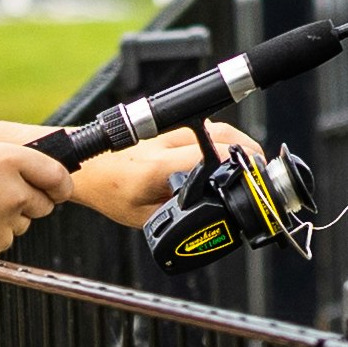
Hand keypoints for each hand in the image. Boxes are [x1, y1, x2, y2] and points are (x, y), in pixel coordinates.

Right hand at [0, 135, 69, 265]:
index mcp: (8, 160)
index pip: (56, 173)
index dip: (60, 183)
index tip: (59, 188)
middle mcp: (16, 190)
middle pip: (43, 201)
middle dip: (30, 201)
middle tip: (4, 198)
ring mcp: (9, 219)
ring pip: (23, 221)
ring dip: (9, 218)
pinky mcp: (0, 243)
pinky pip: (4, 238)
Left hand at [67, 124, 249, 232]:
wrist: (88, 166)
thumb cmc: (109, 190)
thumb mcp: (141, 217)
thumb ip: (174, 216)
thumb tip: (208, 218)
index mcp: (157, 167)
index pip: (208, 156)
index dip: (238, 165)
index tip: (252, 180)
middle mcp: (165, 142)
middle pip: (222, 136)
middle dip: (249, 152)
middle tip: (259, 172)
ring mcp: (169, 131)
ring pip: (217, 128)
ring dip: (239, 143)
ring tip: (250, 164)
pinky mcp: (170, 127)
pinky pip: (206, 129)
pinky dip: (223, 141)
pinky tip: (230, 156)